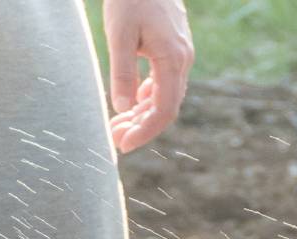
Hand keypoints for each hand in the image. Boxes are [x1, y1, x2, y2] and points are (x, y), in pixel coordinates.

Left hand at [105, 0, 191, 153]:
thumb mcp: (119, 35)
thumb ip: (122, 72)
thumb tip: (122, 107)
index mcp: (172, 59)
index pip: (164, 111)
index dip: (145, 133)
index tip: (123, 145)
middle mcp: (182, 60)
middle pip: (165, 108)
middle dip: (141, 127)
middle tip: (114, 139)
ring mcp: (180, 54)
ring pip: (165, 96)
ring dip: (142, 114)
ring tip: (118, 124)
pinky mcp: (173, 48)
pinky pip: (164, 82)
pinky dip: (147, 98)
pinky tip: (131, 103)